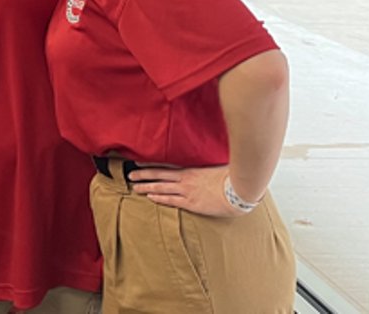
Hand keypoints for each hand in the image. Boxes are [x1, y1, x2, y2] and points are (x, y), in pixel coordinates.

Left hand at [129, 164, 248, 217]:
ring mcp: (187, 192)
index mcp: (190, 170)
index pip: (165, 166)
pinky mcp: (192, 203)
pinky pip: (172, 201)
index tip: (138, 163)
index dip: (150, 165)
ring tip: (134, 188)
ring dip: (146, 187)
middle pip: (158, 176)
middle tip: (130, 175)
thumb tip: (203, 163)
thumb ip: (204, 166)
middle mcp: (185, 179)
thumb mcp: (215, 167)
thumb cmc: (230, 178)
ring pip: (161, 188)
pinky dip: (159, 199)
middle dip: (142, 175)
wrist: (238, 191)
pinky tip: (150, 198)